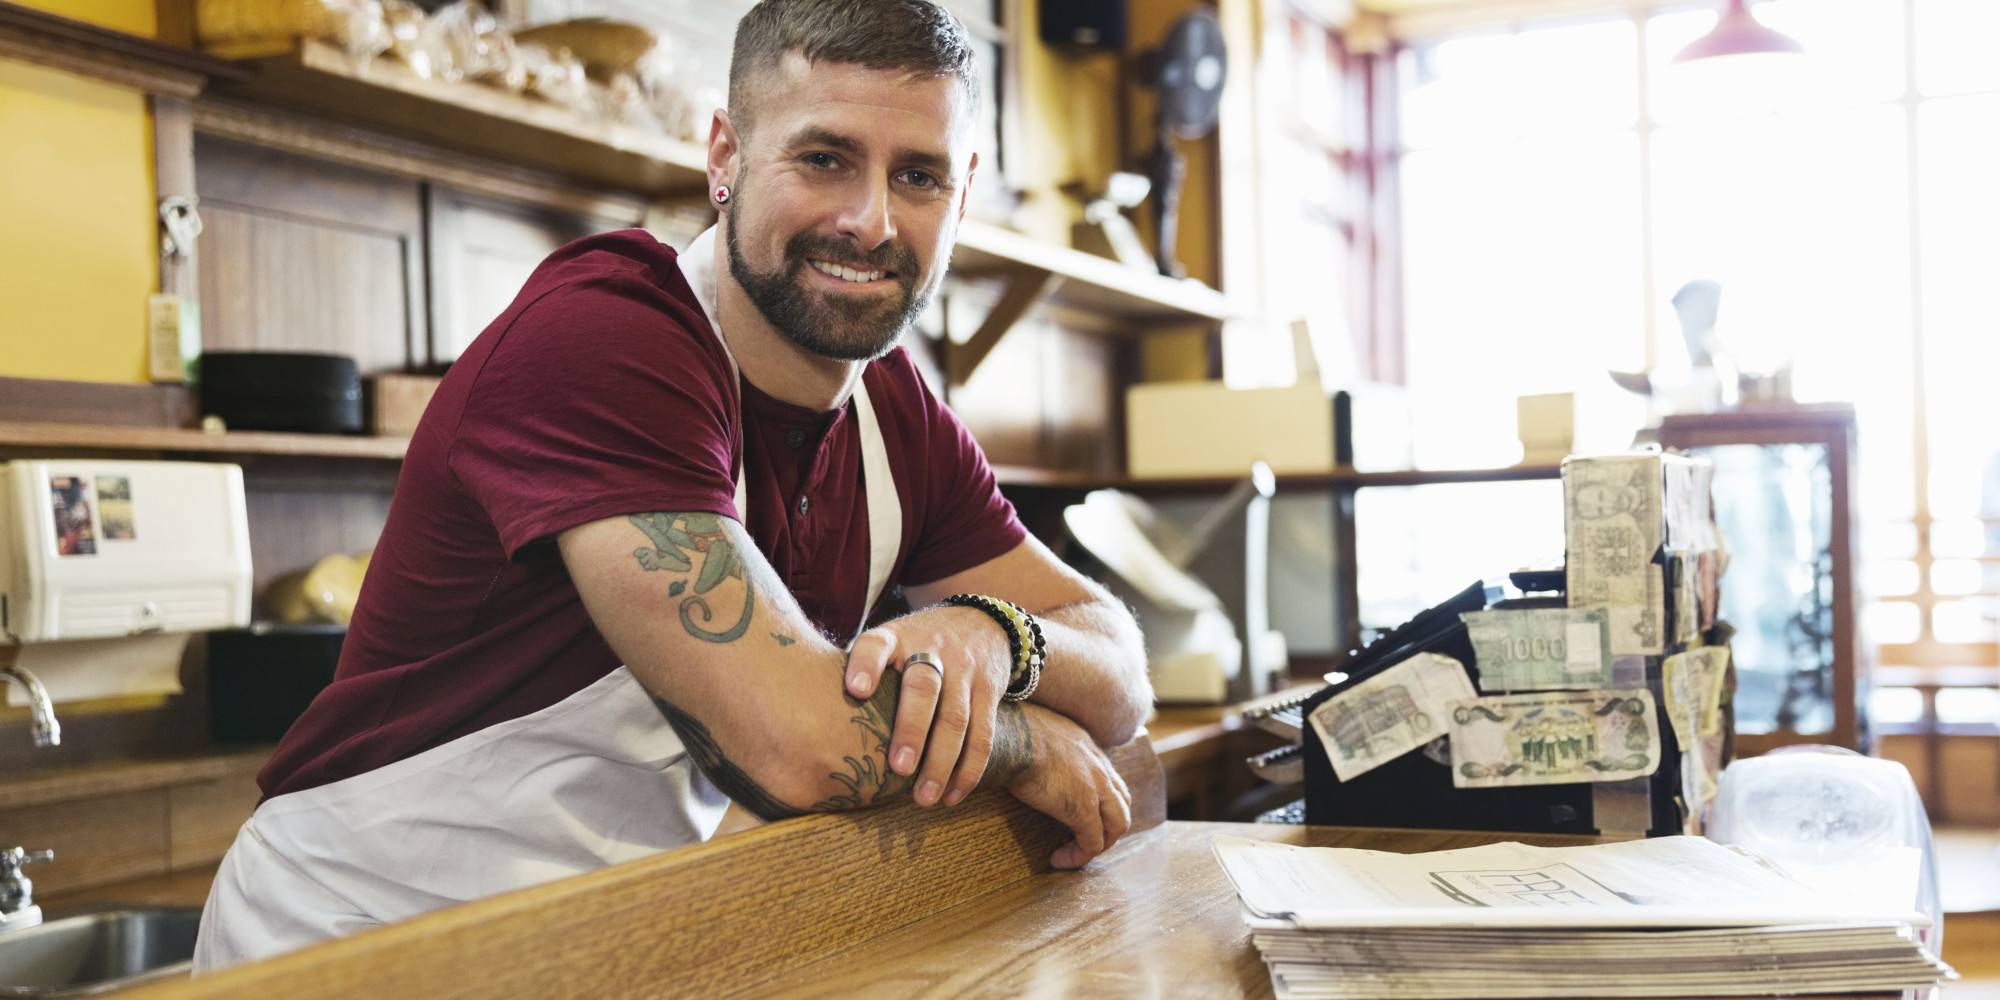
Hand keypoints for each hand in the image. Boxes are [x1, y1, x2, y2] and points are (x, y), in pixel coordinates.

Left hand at [844, 606, 1011, 807]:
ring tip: (923, 798)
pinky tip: (953, 795)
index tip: (856, 690)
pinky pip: (983, 733)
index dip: (866, 665)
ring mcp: (964, 669)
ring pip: (956, 717)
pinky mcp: (989, 689)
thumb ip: (862, 673)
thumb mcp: (890, 642)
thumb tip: (812, 727)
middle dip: (912, 730)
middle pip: (923, 687)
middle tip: (899, 768)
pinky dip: (969, 769)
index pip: (876, 645)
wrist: (980, 623)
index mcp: (895, 638)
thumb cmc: (917, 645)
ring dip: (941, 762)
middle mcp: (931, 649)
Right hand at [1006, 704, 1131, 868]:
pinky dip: (1078, 857)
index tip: (1084, 817)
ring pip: (1116, 826)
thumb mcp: (1042, 732)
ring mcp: (1097, 790)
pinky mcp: (1083, 811)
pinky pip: (1091, 844)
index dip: (1104, 804)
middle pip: (1122, 806)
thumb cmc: (1014, 732)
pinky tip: (1058, 860)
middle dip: (1110, 828)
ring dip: (1100, 843)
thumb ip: (1048, 747)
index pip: (1111, 781)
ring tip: (1076, 854)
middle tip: (1086, 841)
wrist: (1014, 737)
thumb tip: (1028, 754)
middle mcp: (1101, 769)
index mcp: (1090, 750)